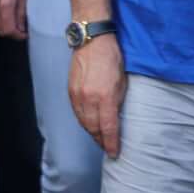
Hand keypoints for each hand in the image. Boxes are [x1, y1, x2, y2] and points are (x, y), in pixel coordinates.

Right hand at [0, 0, 27, 38]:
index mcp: (5, 6)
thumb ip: (22, 12)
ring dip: (4, 26)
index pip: (9, 31)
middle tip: (20, 27)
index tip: (25, 34)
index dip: (18, 35)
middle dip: (11, 32)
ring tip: (13, 20)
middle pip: (1, 31)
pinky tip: (3, 14)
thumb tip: (22, 27)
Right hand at [68, 34, 126, 157]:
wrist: (92, 39)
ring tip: (99, 138)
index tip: (114, 153)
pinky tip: (89, 124)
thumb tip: (116, 118)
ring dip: (92, 132)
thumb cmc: (111, 57)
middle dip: (101, 141)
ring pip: (83, 122)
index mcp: (105, 96)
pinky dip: (83, 121)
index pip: (108, 128)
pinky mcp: (71, 90)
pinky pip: (77, 113)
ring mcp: (77, 95)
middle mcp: (89, 98)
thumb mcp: (122, 81)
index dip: (111, 143)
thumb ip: (118, 101)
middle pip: (94, 128)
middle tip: (107, 147)